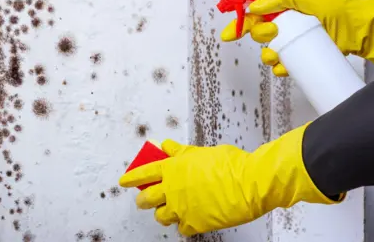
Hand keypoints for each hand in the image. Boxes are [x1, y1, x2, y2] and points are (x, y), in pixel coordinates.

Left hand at [119, 125, 339, 235]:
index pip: (143, 173)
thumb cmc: (229, 164)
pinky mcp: (194, 224)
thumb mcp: (201, 152)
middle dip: (142, 199)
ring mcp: (181, 208)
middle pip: (145, 198)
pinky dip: (183, 224)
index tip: (124, 181)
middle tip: (144, 198)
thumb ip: (180, 152)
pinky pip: (181, 228)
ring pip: (160, 216)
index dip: (131, 178)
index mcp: (172, 168)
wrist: (250, 183)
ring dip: (162, 212)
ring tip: (169, 209)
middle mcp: (172, 189)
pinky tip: (190, 218)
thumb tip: (166, 146)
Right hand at [221, 0, 373, 75]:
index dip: (238, 26)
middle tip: (273, 32)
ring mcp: (290, 44)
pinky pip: (280, 68)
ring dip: (269, 55)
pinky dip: (280, 69)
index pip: (252, 17)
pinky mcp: (297, 59)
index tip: (230, 35)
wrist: (353, 31)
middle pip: (257, 36)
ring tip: (282, 52)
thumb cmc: (333, 11)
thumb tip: (256, 8)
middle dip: (261, 36)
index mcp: (279, 11)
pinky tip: (286, 66)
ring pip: (267, 54)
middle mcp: (282, 27)